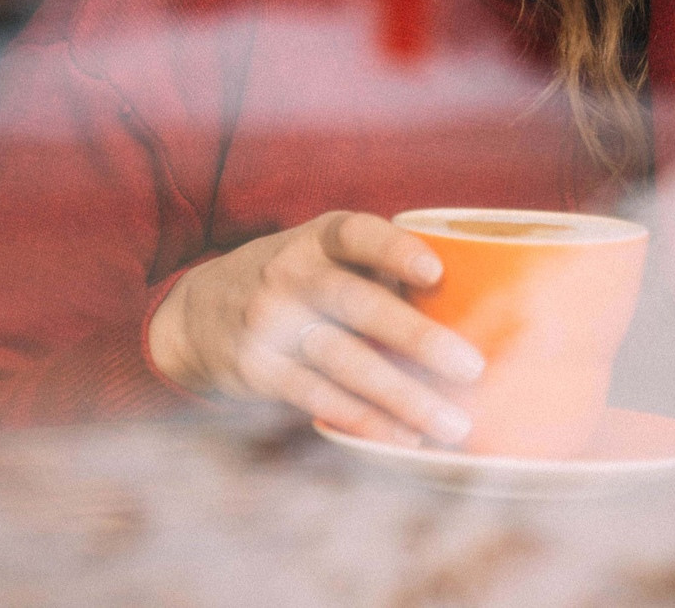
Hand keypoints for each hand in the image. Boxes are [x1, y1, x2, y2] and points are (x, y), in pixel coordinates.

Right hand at [145, 210, 484, 444]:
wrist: (197, 313)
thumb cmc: (292, 283)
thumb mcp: (320, 256)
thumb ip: (379, 272)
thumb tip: (477, 307)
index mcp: (316, 239)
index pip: (356, 234)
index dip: (395, 251)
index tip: (435, 272)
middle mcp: (289, 274)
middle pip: (356, 304)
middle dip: (416, 338)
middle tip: (472, 368)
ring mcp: (269, 322)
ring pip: (344, 361)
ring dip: (404, 397)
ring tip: (454, 425)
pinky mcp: (258, 368)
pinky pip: (319, 397)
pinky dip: (365, 421)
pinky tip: (405, 438)